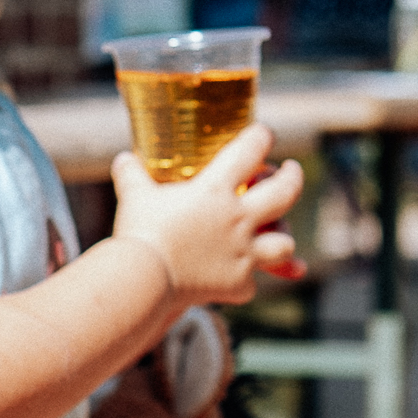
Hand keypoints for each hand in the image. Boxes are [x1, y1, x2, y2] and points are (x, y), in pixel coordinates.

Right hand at [111, 122, 303, 304]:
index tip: (264, 134)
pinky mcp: (237, 283)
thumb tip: (124, 159)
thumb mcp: (134, 196)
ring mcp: (243, 252)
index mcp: (215, 189)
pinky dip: (243, 281)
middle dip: (293, 178)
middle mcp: (238, 217)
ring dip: (282, 239)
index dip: (261, 138)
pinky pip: (250, 283)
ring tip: (279, 235)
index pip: (249, 151)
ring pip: (284, 244)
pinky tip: (237, 281)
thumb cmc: (140, 231)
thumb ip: (132, 175)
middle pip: (285, 193)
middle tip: (292, 170)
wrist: (145, 277)